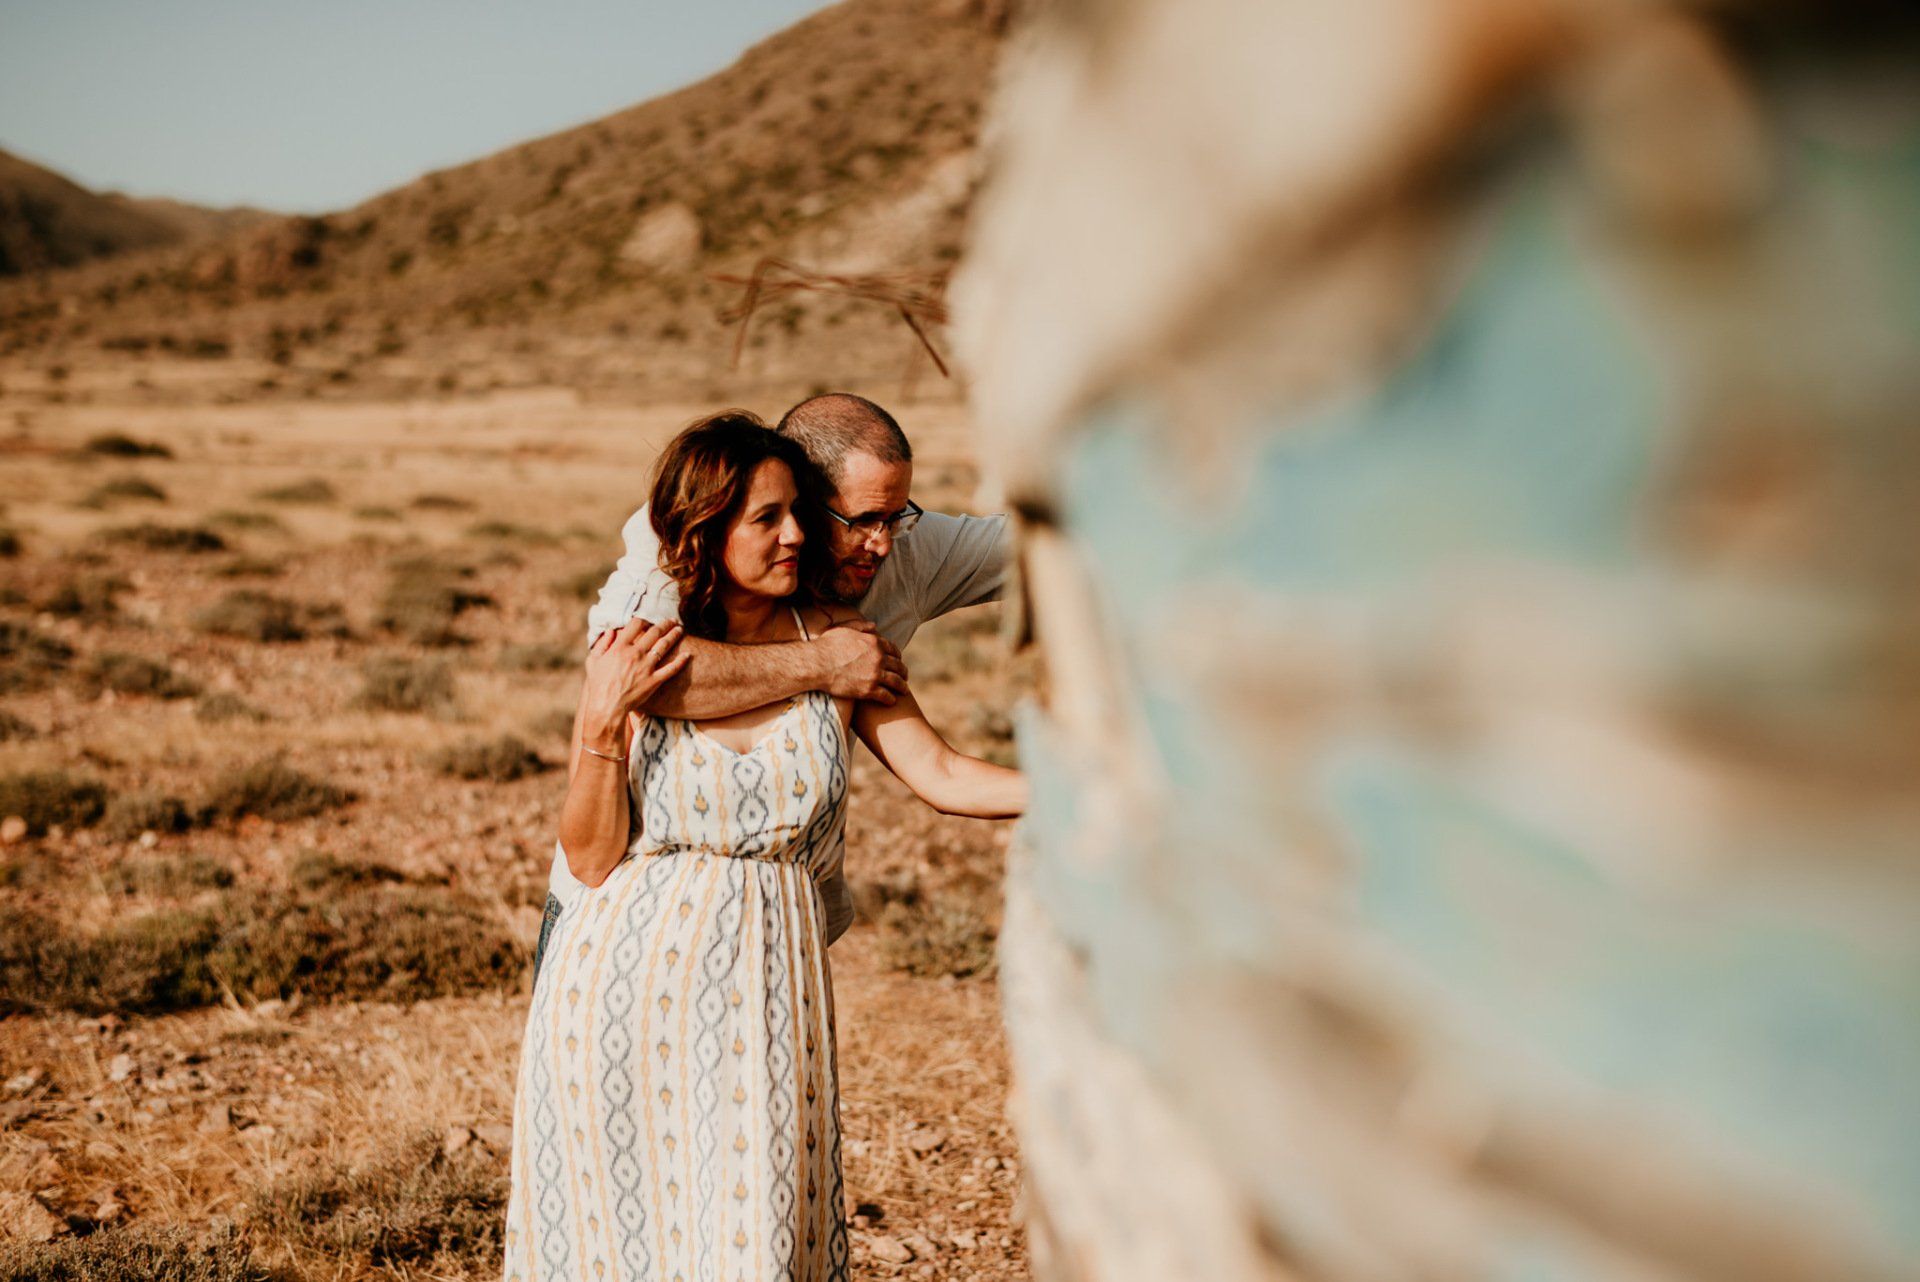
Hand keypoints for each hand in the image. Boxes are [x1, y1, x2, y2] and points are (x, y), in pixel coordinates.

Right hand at [578, 618, 687, 745]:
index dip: (644, 619)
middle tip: (672, 620)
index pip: (635, 625)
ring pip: (664, 646)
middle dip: (665, 624)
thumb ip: (602, 644)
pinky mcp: (653, 680)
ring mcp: (646, 667)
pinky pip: (671, 669)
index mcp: (619, 647)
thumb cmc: (597, 685)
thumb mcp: (593, 661)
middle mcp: (634, 654)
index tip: (649, 619)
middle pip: (654, 632)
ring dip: (674, 635)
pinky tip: (688, 655)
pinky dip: (680, 661)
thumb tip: (611, 631)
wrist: (606, 707)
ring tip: (680, 629)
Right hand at [816, 619, 907, 704]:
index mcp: (874, 642)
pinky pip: (886, 696)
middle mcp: (879, 658)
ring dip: (902, 687)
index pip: (893, 649)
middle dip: (903, 671)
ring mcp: (875, 674)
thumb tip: (873, 625)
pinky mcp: (869, 690)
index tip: (898, 660)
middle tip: (904, 676)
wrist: (817, 664)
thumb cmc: (827, 645)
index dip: (897, 656)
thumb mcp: (844, 629)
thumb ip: (860, 626)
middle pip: (898, 666)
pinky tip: (892, 701)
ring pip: (896, 682)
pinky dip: (891, 699)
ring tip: (904, 691)